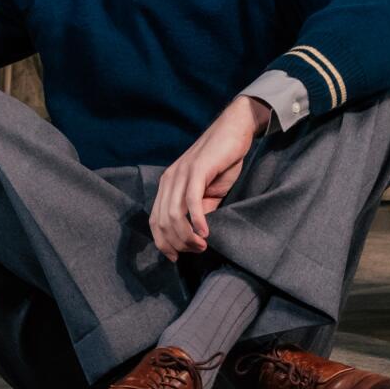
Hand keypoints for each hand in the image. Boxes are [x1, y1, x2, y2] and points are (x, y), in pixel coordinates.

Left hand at [148, 96, 270, 261]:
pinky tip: (205, 233)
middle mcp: (169, 179)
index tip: (177, 257)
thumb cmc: (223, 161)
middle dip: (177, 244)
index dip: (163, 243)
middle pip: (162, 222)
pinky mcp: (197, 170)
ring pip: (174, 215)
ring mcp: (181, 174)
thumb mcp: (209, 192)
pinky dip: (197, 221)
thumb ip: (200, 210)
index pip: (155, 221)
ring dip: (187, 237)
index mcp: (168, 185)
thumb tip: (195, 233)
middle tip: (197, 252)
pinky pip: (191, 201)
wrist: (234, 130)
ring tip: (202, 245)